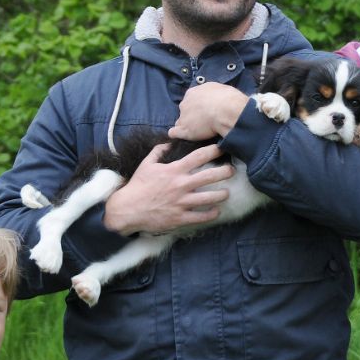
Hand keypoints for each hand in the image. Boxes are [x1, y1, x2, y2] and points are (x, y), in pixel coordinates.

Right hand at [103, 142, 233, 233]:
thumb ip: (158, 152)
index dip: (213, 151)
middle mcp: (180, 185)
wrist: (127, 209)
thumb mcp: (146, 165)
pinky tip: (216, 211)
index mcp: (174, 171)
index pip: (198, 157)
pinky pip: (201, 216)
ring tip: (227, 193)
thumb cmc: (137, 186)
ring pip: (209, 197)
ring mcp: (182, 202)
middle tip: (232, 170)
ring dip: (221, 195)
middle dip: (224, 172)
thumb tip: (168, 142)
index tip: (222, 148)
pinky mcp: (180, 217)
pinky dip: (211, 214)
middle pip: (209, 176)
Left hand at [168, 83, 248, 140]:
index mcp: (192, 93)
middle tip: (202, 121)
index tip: (203, 111)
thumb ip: (210, 93)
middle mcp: (185, 104)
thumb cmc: (226, 98)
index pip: (190, 100)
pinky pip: (174, 133)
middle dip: (191, 115)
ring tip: (196, 131)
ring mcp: (183, 117)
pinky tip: (179, 137)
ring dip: (186, 125)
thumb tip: (212, 97)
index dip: (196, 106)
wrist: (225, 110)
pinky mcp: (184, 130)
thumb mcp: (218, 89)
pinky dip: (176, 134)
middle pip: (184, 111)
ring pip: (180, 122)